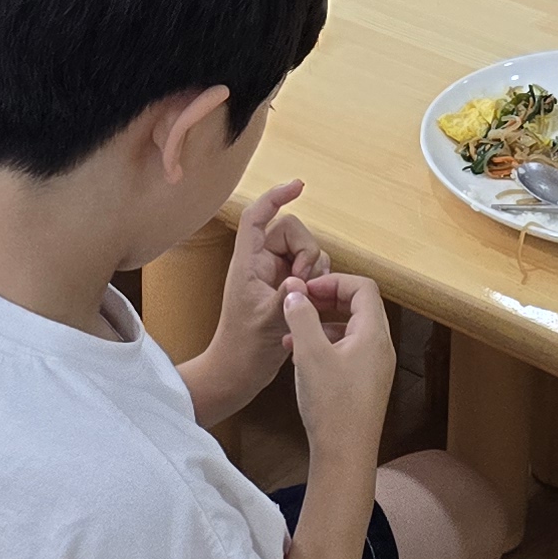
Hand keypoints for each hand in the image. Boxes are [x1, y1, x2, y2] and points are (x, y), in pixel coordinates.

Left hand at [217, 181, 328, 358]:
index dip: (276, 196)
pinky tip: (313, 304)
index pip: (257, 216)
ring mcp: (275, 275)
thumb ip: (286, 292)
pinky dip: (317, 281)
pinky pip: (311, 270)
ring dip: (315, 268)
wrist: (240, 372)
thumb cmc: (245, 347)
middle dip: (306, 250)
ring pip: (306, 250)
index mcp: (247, 262)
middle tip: (304, 281)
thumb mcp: (268, 319)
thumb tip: (303, 273)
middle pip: (291, 231)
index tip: (299, 186)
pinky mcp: (287, 288)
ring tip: (307, 298)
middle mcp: (261, 263)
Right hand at [282, 272, 394, 462]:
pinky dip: (325, 345)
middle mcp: (380, 347)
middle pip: (359, 306)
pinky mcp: (365, 384)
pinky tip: (300, 357)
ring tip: (293, 332)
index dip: (334, 281)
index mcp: (373, 334)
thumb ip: (302, 318)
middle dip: (327, 300)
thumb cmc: (332, 404)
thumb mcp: (310, 354)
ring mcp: (375, 367)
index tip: (307, 289)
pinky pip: (347, 351)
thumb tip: (296, 294)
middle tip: (301, 303)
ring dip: (322, 324)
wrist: (345, 454)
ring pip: (350, 330)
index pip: (363, 288)